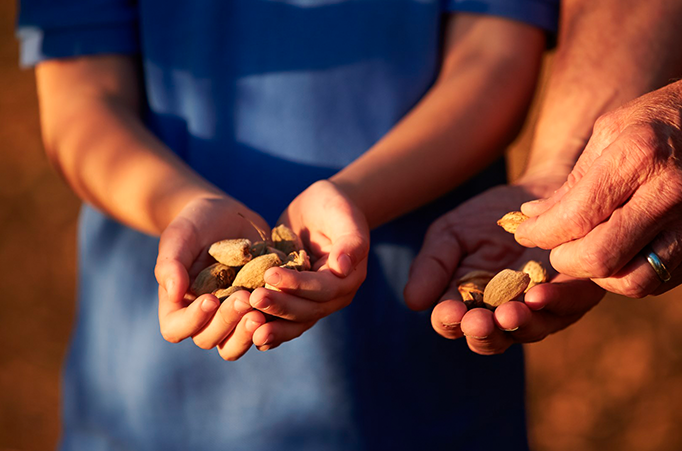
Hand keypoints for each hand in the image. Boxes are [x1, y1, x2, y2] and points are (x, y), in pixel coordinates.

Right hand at [154, 195, 270, 359]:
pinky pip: (264, 330)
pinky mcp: (257, 311)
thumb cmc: (195, 224)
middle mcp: (204, 318)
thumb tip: (173, 294)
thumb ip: (171, 263)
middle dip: (227, 322)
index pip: (176, 329)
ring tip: (261, 311)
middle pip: (209, 339)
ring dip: (248, 333)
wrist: (228, 216)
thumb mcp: (180, 236)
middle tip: (244, 299)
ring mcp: (231, 318)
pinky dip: (272, 325)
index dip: (193, 320)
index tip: (210, 299)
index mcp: (178, 305)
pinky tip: (282, 307)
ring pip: (236, 344)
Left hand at [247, 180, 369, 350]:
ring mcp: (315, 302)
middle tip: (252, 300)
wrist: (318, 211)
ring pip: (296, 322)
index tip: (270, 276)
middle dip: (280, 307)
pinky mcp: (297, 302)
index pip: (323, 288)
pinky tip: (250, 337)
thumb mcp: (343, 215)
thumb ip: (350, 241)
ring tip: (249, 331)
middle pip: (308, 310)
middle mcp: (334, 296)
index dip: (297, 285)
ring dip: (274, 328)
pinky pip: (285, 321)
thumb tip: (343, 268)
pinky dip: (270, 329)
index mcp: (348, 277)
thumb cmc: (332, 207)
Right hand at [404, 183, 604, 354]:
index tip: (449, 310)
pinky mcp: (578, 292)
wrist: (537, 190)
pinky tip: (538, 294)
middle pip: (492, 339)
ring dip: (519, 324)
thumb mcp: (450, 234)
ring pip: (532, 329)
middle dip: (484, 334)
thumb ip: (433, 264)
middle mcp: (505, 313)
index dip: (448, 321)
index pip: (453, 323)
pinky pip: (569, 305)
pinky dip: (554, 303)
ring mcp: (543, 308)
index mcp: (469, 303)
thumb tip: (413, 301)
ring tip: (508, 313)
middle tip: (477, 322)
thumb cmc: (487, 216)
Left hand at [516, 81, 681, 296]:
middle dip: (564, 259)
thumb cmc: (656, 121)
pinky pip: (656, 281)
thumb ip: (571, 182)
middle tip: (555, 246)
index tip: (524, 232)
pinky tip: (617, 251)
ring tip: (587, 249)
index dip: (539, 232)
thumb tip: (532, 217)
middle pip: (599, 258)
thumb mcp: (609, 133)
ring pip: (631, 281)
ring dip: (598, 274)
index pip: (575, 218)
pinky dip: (627, 275)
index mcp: (639, 157)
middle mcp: (670, 193)